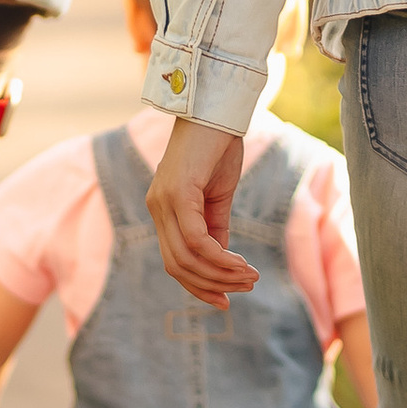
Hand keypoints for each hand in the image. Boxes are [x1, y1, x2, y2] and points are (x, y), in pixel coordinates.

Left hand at [147, 118, 254, 308]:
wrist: (217, 109)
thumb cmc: (218, 146)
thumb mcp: (218, 194)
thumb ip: (216, 225)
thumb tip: (222, 258)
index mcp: (163, 209)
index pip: (174, 261)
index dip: (199, 285)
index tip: (226, 298)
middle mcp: (157, 208)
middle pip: (177, 266)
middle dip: (211, 285)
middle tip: (243, 289)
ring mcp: (163, 201)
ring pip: (187, 258)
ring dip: (221, 274)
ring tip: (249, 277)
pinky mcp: (177, 194)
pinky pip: (196, 240)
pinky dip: (219, 257)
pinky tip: (240, 262)